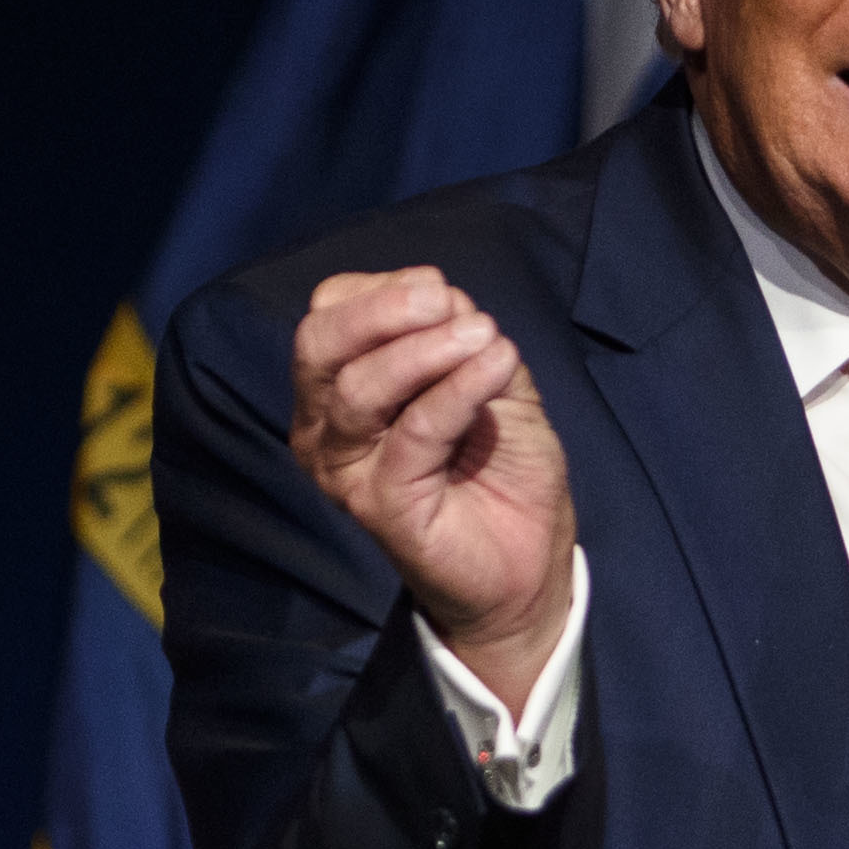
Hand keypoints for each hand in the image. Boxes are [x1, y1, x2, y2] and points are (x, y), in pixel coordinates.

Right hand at [290, 268, 577, 710]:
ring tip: (486, 338)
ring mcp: (347, 471)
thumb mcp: (491, 380)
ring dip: (427, 349)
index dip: (382, 289)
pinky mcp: (380, 505)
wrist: (528, 559)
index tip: (442, 292)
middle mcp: (325, 429)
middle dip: (383, 309)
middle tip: (446, 303)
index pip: (328, 314)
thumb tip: (444, 297)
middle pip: (319, 343)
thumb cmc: (501, 466)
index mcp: (338, 390)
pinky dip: (458, 389)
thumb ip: (463, 337)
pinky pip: (413, 431)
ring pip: (358, 387)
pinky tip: (498, 365)